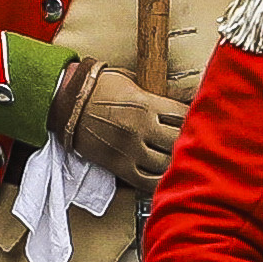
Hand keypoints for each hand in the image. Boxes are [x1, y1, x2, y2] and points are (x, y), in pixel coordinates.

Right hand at [57, 59, 185, 177]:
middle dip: (188, 140)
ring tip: (179, 158)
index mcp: (147, 104)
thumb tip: (181, 95)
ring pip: (167, 164)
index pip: (184, 114)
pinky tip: (164, 176)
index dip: (193, 117)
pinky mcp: (119, 166)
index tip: (197, 119)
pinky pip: (146, 181)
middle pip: (180, 141)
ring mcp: (130, 149)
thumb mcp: (130, 80)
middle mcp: (141, 128)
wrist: (65, 103)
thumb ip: (155, 92)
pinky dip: (159, 180)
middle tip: (192, 140)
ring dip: (175, 161)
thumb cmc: (96, 87)